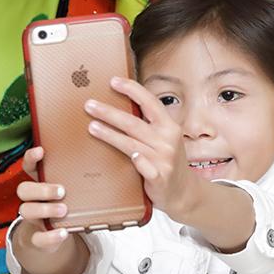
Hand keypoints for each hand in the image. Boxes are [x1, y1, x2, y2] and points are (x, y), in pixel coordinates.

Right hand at [16, 146, 72, 251]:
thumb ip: (75, 177)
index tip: (42, 151)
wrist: (55, 234)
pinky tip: (63, 232)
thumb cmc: (65, 204)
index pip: (28, 166)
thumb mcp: (69, 189)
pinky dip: (50, 236)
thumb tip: (99, 159)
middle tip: (62, 191)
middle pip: (23, 189)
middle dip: (41, 189)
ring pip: (26, 210)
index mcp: (39, 183)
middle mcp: (31, 199)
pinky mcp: (38, 237)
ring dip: (45, 209)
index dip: (31, 158)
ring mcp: (33, 218)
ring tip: (64, 209)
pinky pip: (38, 238)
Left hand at [84, 77, 195, 220]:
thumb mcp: (164, 139)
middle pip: (133, 123)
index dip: (132, 90)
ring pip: (132, 144)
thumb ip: (148, 125)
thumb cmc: (167, 160)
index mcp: (169, 126)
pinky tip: (132, 157)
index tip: (113, 81)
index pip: (149, 102)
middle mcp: (167, 140)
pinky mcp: (160, 178)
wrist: (184, 192)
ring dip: (110, 134)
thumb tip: (118, 107)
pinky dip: (138, 161)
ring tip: (91, 126)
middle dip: (109, 112)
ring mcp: (164, 159)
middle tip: (89, 105)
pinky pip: (146, 167)